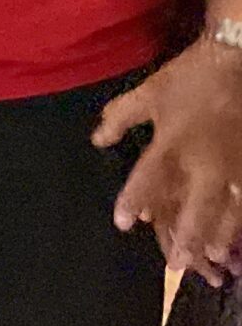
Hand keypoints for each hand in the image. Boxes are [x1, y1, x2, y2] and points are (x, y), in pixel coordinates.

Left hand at [97, 39, 241, 282]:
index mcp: (173, 142)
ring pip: (230, 208)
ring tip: (214, 258)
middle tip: (176, 264)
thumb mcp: (149, 93)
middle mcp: (204, 159)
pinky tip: (241, 234)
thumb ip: (120, 117)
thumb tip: (97, 140)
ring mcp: (234, 162)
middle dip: (186, 237)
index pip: (148, 177)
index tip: (123, 224)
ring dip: (221, 234)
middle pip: (195, 206)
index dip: (133, 200)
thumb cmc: (189, 77)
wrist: (236, 60)